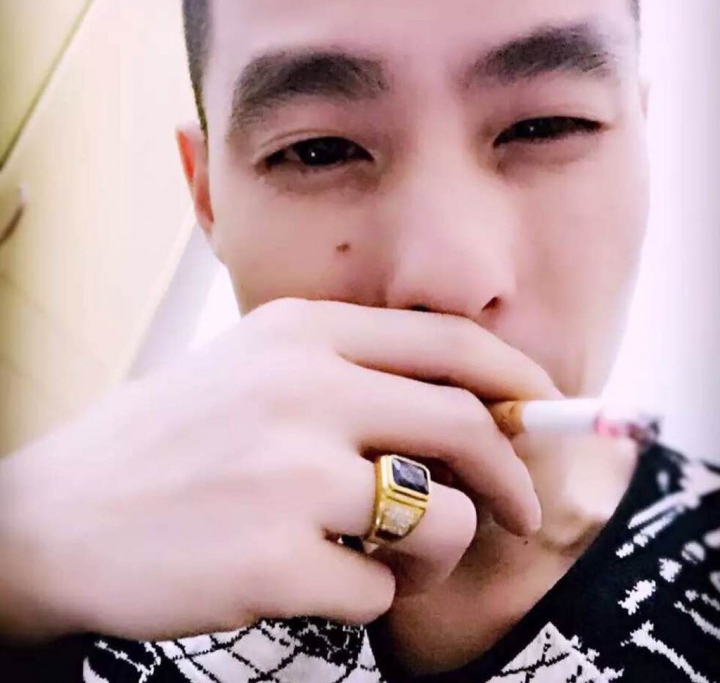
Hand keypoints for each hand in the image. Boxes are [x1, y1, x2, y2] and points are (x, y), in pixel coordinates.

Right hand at [0, 298, 559, 640]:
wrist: (56, 518)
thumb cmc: (170, 444)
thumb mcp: (256, 373)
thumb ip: (354, 380)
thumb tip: (468, 406)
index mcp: (301, 334)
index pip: (449, 343)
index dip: (517, 379)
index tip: (543, 414)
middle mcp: (302, 390)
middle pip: (466, 425)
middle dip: (511, 476)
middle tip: (520, 510)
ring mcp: (290, 475)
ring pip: (442, 520)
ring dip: (431, 550)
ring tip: (379, 554)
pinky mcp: (274, 560)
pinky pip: (379, 589)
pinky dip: (366, 595)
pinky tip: (308, 579)